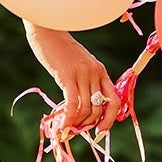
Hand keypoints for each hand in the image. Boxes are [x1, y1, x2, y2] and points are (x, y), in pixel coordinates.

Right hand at [24, 22, 121, 138]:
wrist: (47, 29)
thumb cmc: (59, 50)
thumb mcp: (78, 64)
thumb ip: (83, 82)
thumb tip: (80, 109)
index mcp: (101, 71)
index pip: (114, 100)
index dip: (109, 119)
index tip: (99, 131)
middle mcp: (95, 73)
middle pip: (99, 108)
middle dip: (87, 124)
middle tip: (74, 132)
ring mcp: (82, 74)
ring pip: (86, 108)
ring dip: (76, 124)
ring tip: (65, 130)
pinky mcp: (67, 76)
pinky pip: (72, 103)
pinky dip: (68, 118)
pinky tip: (61, 126)